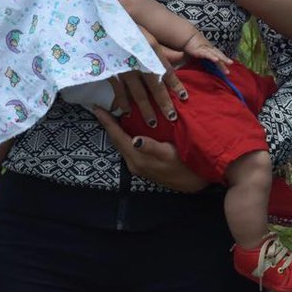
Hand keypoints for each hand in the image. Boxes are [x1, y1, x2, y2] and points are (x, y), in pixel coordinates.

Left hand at [91, 106, 208, 192]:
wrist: (194, 183)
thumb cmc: (185, 166)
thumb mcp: (170, 154)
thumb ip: (151, 147)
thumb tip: (135, 140)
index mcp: (138, 159)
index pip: (118, 137)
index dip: (107, 122)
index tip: (97, 108)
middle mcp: (134, 163)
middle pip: (116, 141)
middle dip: (108, 124)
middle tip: (101, 108)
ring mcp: (138, 165)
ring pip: (122, 144)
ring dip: (116, 130)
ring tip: (111, 115)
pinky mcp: (143, 165)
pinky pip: (128, 147)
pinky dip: (124, 136)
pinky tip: (127, 128)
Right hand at [107, 26, 189, 124]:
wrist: (98, 24)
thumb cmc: (127, 29)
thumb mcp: (147, 34)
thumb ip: (164, 48)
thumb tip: (183, 56)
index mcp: (150, 48)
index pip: (166, 70)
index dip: (176, 85)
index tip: (184, 97)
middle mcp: (138, 60)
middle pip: (154, 85)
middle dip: (163, 103)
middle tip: (172, 118)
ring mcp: (123, 68)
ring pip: (137, 93)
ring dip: (145, 110)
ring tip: (153, 123)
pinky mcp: (110, 72)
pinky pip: (118, 91)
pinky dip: (123, 103)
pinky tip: (128, 114)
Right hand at [182, 33, 230, 72]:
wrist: (186, 38)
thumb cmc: (191, 47)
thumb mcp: (197, 54)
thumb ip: (201, 60)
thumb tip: (203, 66)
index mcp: (210, 50)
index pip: (218, 55)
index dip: (224, 60)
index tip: (227, 67)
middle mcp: (209, 49)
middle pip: (219, 55)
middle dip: (225, 60)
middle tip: (231, 64)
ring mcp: (205, 49)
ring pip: (216, 54)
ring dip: (223, 59)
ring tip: (229, 63)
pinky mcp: (200, 51)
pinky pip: (207, 54)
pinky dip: (212, 57)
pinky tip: (217, 60)